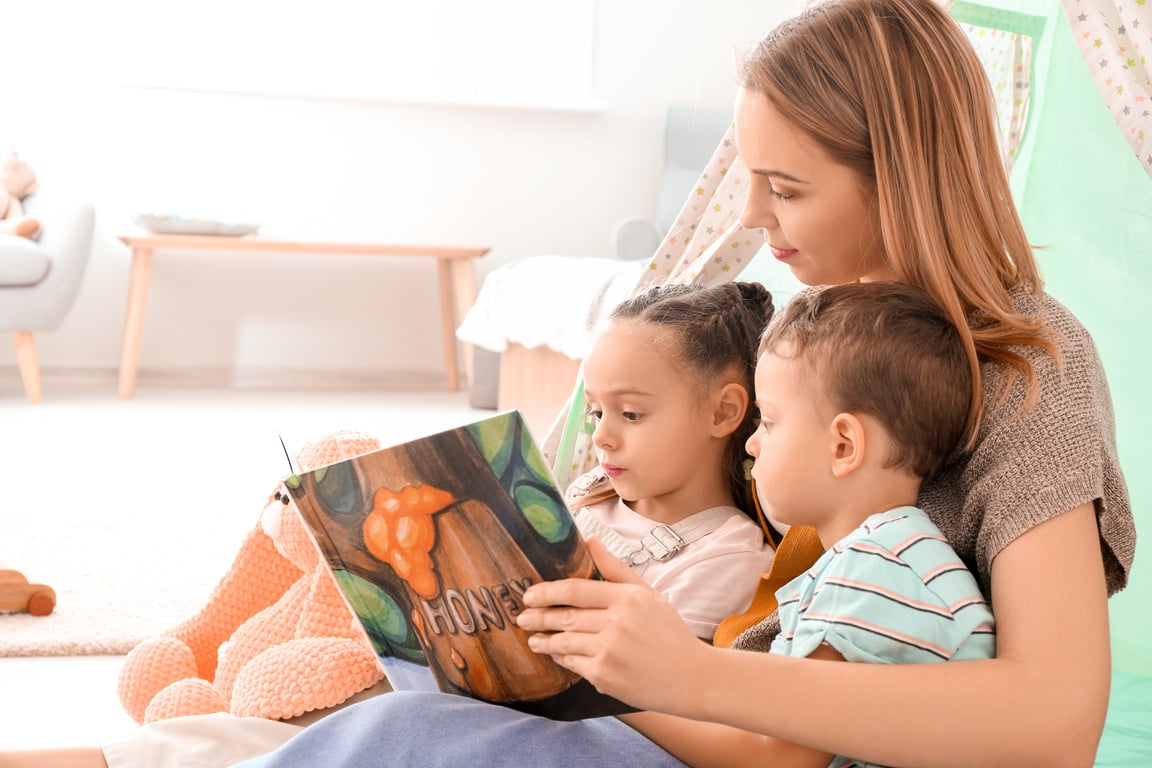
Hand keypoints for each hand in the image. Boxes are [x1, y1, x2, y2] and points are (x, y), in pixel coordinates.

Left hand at [516, 537, 712, 711]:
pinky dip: (562, 659)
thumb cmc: (669, 633)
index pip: (576, 590)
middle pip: (565, 615)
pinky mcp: (605, 675)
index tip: (529, 594)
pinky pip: (573, 663)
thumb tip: (589, 539)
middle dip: (538, 616)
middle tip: (522, 616)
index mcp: (627, 598)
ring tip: (534, 639)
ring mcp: (609, 650)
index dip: (547, 592)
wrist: (692, 678)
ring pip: (564, 641)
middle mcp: (617, 622)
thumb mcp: (648, 594)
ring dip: (544, 640)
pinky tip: (557, 655)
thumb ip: (615, 568)